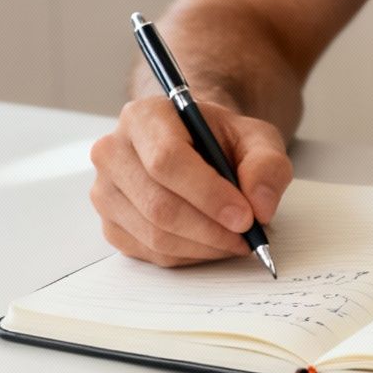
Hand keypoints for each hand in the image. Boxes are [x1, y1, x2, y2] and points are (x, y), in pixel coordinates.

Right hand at [88, 95, 293, 267]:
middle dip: (210, 229)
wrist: (196, 146)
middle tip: (247, 236)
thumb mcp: (256, 138)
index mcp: (144, 117)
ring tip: (235, 239)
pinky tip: (211, 242)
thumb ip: (267, 164)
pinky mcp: (111, 225)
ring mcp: (106, 191)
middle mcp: (114, 152)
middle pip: (159, 205)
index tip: (245, 216)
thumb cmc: (219, 140)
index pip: (167, 160)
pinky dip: (189, 255)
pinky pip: (149, 253)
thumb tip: (260, 206)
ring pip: (155, 235)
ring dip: (204, 246)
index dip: (208, 194)